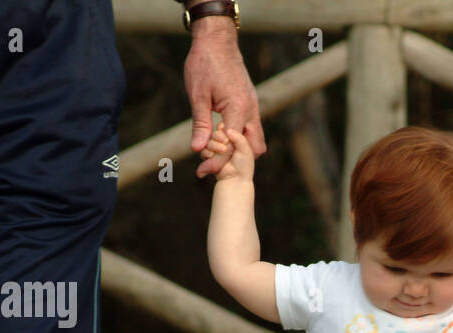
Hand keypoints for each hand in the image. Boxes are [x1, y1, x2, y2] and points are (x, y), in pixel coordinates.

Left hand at [183, 18, 266, 177]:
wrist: (217, 40)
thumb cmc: (205, 64)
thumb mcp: (198, 95)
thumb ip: (200, 124)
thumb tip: (198, 150)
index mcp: (239, 109)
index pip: (232, 147)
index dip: (217, 162)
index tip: (201, 172)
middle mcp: (251, 110)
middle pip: (254, 150)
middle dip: (236, 159)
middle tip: (212, 160)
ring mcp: (253, 107)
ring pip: (255, 140)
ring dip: (238, 148)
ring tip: (215, 148)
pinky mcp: (250, 104)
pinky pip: (250, 128)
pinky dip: (238, 137)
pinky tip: (219, 135)